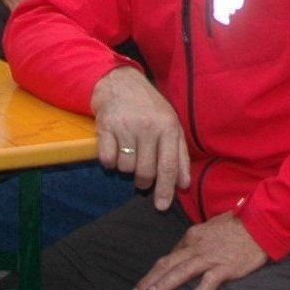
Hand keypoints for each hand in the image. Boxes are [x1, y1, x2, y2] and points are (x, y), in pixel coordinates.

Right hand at [91, 67, 191, 207]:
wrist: (120, 82)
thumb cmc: (150, 107)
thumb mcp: (171, 124)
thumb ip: (180, 155)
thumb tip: (184, 184)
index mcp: (168, 127)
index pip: (168, 165)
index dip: (165, 189)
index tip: (161, 206)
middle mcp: (148, 127)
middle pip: (145, 172)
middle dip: (144, 182)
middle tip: (142, 178)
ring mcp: (126, 127)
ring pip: (126, 168)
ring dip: (126, 168)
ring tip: (129, 153)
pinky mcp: (105, 127)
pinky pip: (107, 160)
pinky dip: (110, 162)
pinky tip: (115, 149)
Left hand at [130, 212, 267, 289]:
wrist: (263, 221)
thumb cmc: (240, 224)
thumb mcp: (213, 226)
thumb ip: (198, 239)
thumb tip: (185, 251)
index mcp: (193, 236)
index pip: (169, 256)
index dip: (155, 272)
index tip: (144, 285)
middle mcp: (197, 246)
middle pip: (167, 264)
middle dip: (149, 281)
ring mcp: (211, 257)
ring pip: (181, 272)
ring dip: (164, 286)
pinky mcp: (227, 267)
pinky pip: (210, 281)